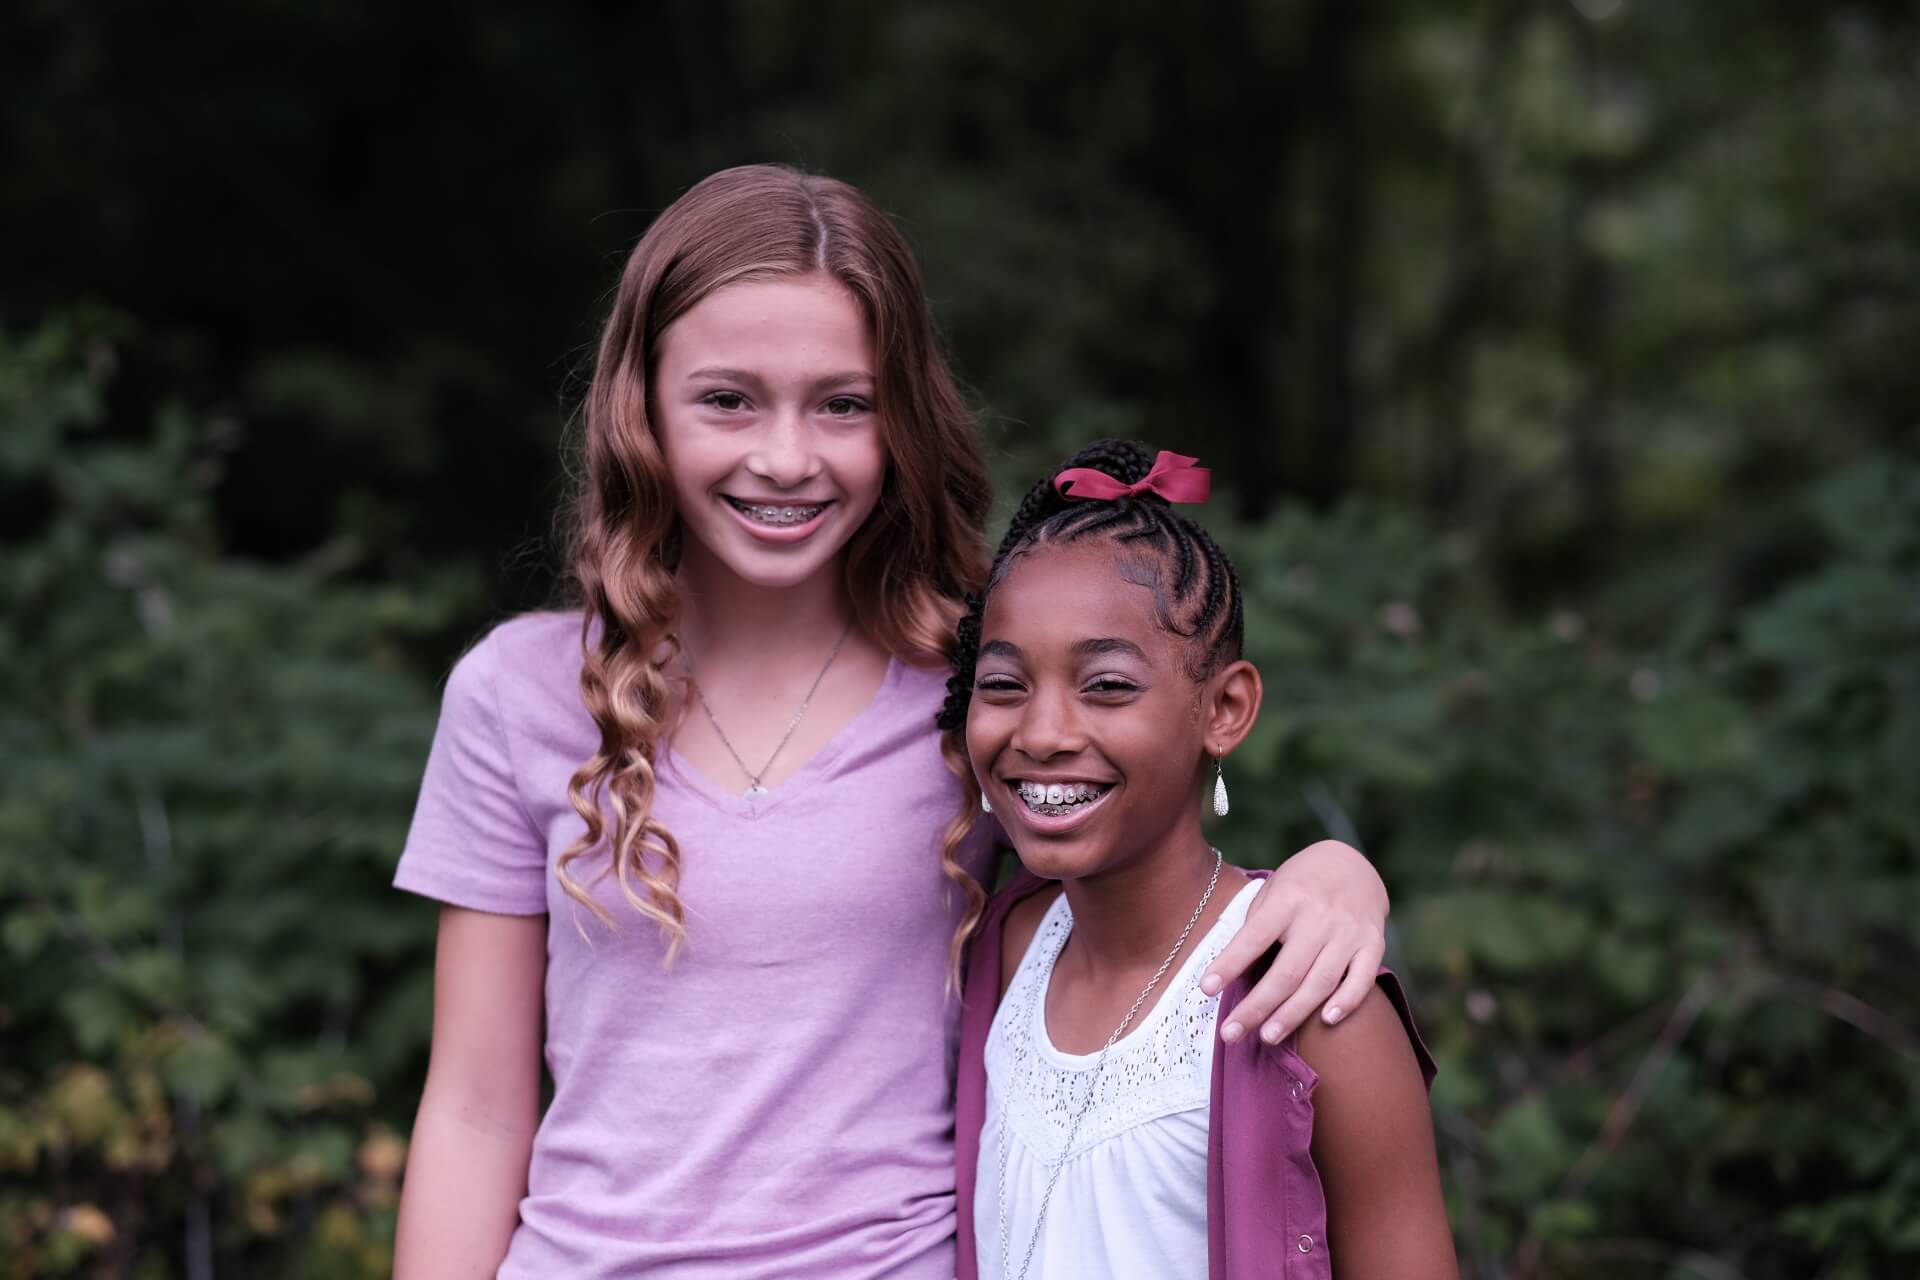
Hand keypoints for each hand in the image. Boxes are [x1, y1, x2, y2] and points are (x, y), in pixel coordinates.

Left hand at [1200, 839, 1389, 1045]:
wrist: (1353, 864)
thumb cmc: (1300, 886)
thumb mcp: (1273, 891)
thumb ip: (1257, 926)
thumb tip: (1233, 970)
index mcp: (1287, 899)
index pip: (1254, 937)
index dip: (1230, 964)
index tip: (1206, 989)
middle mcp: (1319, 916)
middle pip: (1286, 971)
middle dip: (1257, 1007)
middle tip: (1230, 1035)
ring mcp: (1348, 932)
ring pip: (1320, 982)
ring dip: (1293, 1014)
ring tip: (1267, 1037)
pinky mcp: (1373, 944)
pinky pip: (1362, 979)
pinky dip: (1346, 1001)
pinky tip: (1327, 1020)